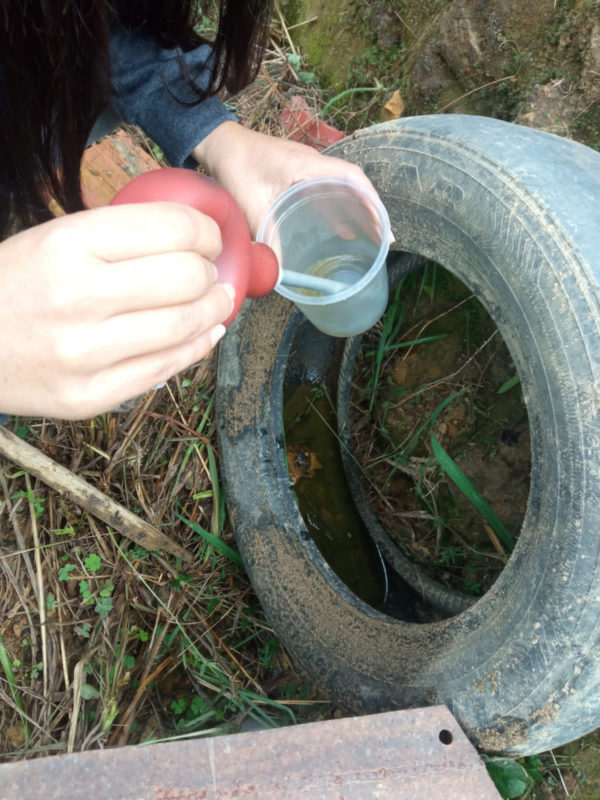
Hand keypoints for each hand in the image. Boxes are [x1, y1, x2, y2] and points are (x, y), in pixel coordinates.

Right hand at [0, 203, 232, 418]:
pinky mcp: (89, 396)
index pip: (172, 229)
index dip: (207, 232)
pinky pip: (165, 369)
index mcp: (68, 244)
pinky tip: (205, 334)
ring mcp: (84, 353)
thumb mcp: (51, 240)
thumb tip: (191, 238)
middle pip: (187, 278)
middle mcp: (78, 297)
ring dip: (215, 310)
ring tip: (217, 302)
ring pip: (185, 326)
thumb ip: (115, 237)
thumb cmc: (13, 286)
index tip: (210, 239)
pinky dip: (198, 348)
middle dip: (213, 273)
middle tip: (212, 273)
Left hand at [193, 121, 377, 235]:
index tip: (382, 225)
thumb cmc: (235, 167)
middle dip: (371, 210)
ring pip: (343, 188)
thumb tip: (279, 272)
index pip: (351, 177)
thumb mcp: (251, 206)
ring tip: (371, 237)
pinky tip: (343, 232)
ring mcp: (307, 167)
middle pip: (354, 184)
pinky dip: (339, 210)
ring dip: (358, 210)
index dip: (371, 200)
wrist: (220, 144)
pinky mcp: (300, 174)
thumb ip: (267, 237)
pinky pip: (328, 191)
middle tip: (383, 239)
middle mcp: (313, 163)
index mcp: (306, 165)